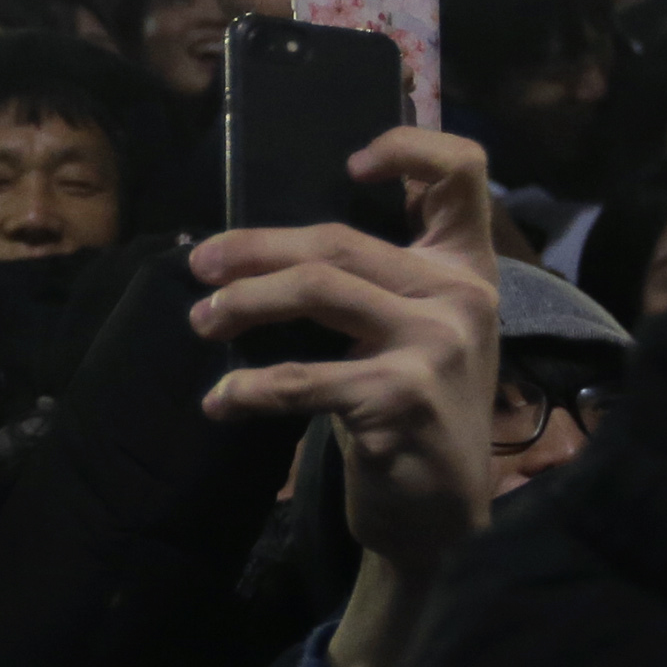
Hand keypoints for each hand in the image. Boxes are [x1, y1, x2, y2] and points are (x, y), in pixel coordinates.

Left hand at [187, 130, 499, 666]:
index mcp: (466, 269)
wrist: (442, 519)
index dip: (406, 147)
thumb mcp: (418, 334)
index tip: (348, 166)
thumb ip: (376, 282)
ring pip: (316, 289)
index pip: (461, 172)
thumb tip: (261, 245)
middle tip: (200, 268)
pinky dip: (247, 388)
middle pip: (340, 240)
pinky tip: (221, 401)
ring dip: (243, 302)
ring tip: (203, 322)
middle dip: (254, 249)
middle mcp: (460, 297)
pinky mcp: (400, 399)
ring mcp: (435, 346)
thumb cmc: (413, 415)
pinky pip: (300, 379)